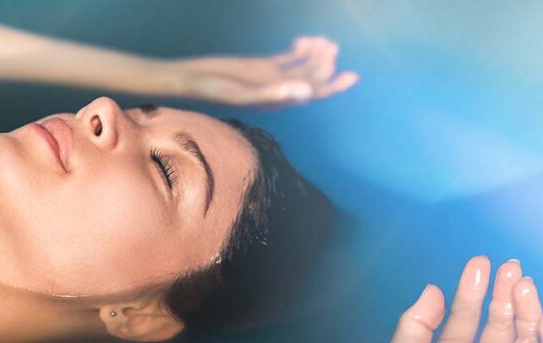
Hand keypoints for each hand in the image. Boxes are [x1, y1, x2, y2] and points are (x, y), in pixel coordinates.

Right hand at [174, 36, 357, 106]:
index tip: (352, 75)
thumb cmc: (213, 90)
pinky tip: (303, 41)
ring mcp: (272, 78)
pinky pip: (288, 59)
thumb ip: (273, 94)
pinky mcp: (263, 66)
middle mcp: (279, 91)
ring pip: (303, 67)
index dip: (333, 86)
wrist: (191, 80)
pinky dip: (300, 50)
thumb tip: (307, 92)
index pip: (312, 94)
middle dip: (325, 63)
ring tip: (321, 40)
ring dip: (316, 53)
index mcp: (278, 102)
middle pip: (312, 78)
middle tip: (328, 44)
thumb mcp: (243, 94)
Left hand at [381, 256, 542, 342]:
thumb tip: (434, 289)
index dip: (474, 288)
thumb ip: (417, 319)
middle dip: (505, 293)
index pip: (469, 314)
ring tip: (523, 284)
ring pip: (529, 337)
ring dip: (529, 309)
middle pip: (502, 321)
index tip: (480, 262)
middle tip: (510, 267)